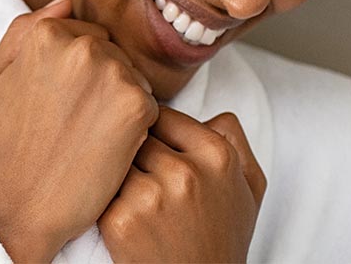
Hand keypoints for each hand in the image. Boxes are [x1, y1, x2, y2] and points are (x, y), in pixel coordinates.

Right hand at [0, 0, 159, 261]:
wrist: (25, 204)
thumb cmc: (9, 143)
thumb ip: (24, 29)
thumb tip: (66, 1)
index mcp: (45, 33)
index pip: (88, 35)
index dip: (80, 73)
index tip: (64, 103)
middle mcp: (80, 45)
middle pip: (114, 52)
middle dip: (104, 82)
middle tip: (77, 123)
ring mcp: (111, 72)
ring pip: (133, 76)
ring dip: (121, 102)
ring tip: (92, 136)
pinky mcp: (135, 104)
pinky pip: (150, 103)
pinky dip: (137, 126)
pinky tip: (110, 147)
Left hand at [97, 105, 266, 263]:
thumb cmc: (222, 239)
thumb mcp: (250, 188)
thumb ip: (235, 140)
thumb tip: (210, 112)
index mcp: (218, 156)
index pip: (163, 114)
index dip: (154, 134)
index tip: (154, 153)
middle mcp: (186, 172)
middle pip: (135, 135)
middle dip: (133, 151)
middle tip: (141, 175)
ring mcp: (151, 196)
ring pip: (115, 158)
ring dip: (116, 172)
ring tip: (130, 194)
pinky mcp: (120, 221)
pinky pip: (100, 188)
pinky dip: (103, 198)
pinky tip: (119, 213)